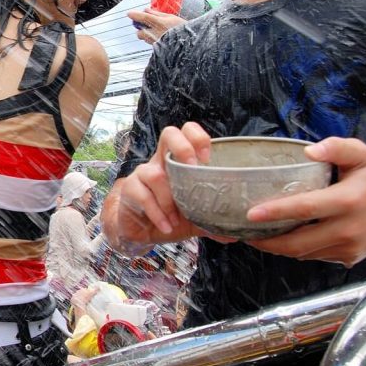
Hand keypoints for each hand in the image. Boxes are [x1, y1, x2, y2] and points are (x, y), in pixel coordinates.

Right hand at [108, 122, 224, 252]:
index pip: (187, 132)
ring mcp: (143, 173)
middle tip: (194, 170)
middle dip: (183, 148)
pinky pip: (144, 196)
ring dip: (169, 200)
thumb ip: (213, 220)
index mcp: (178, 161)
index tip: (208, 160)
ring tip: (177, 219)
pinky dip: (158, 214)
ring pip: (155, 174)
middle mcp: (160, 161)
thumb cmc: (170, 217)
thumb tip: (236, 234)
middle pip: (169, 133)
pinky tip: (167, 226)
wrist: (141, 232)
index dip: (198, 138)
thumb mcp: (195, 217)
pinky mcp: (129, 188)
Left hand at [128, 8, 185, 44]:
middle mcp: (155, 34)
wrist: (191, 43)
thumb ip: (157, 14)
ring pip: (143, 38)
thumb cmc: (183, 28)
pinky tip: (160, 36)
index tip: (129, 13)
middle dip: (140, 28)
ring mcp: (156, 42)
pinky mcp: (158, 49)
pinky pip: (150, 42)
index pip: (143, 18)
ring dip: (145, 33)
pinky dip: (151, 38)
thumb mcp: (171, 17)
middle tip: (146, 24)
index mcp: (159, 23)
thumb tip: (146, 9)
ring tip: (156, 30)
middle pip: (139, 32)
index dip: (135, 15)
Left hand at [247, 138, 365, 265]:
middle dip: (266, 242)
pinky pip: (316, 256)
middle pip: (298, 243)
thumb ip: (335, 148)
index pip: (305, 209)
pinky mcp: (350, 258)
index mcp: (347, 201)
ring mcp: (349, 248)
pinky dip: (298, 250)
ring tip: (259, 235)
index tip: (250, 214)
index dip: (276, 212)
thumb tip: (308, 151)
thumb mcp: (362, 154)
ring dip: (279, 248)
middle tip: (244, 233)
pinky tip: (286, 238)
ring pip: (304, 254)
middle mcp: (348, 229)